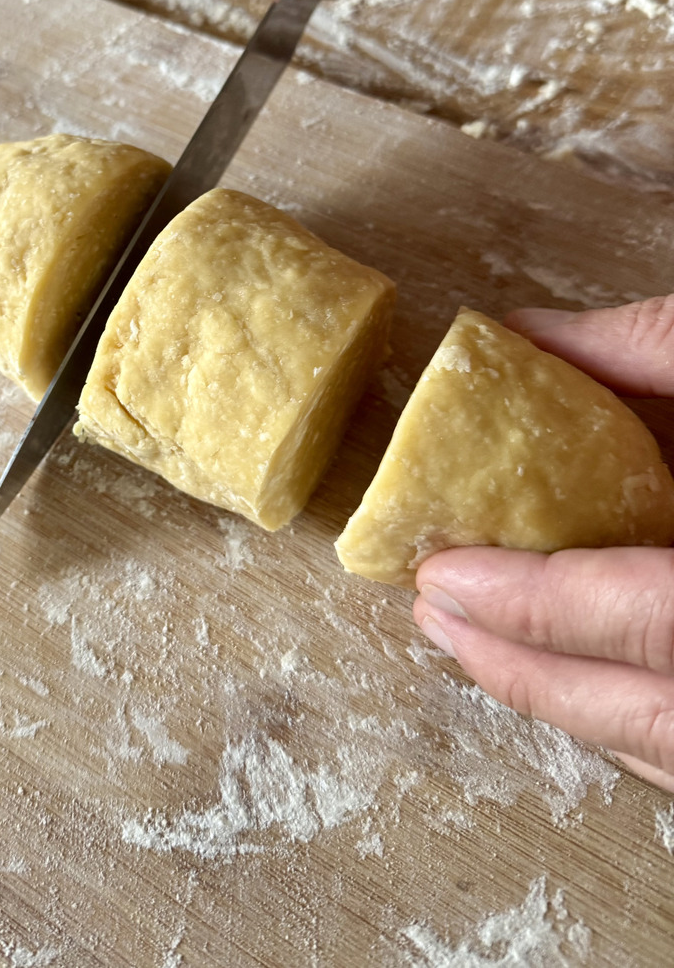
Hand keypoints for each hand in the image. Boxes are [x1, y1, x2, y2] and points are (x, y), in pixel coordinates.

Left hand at [413, 295, 673, 791]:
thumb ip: (649, 351)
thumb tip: (524, 338)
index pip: (648, 618)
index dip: (537, 607)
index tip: (441, 577)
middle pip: (648, 716)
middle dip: (526, 673)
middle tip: (433, 616)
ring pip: (665, 745)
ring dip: (567, 698)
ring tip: (476, 641)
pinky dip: (622, 706)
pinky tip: (569, 663)